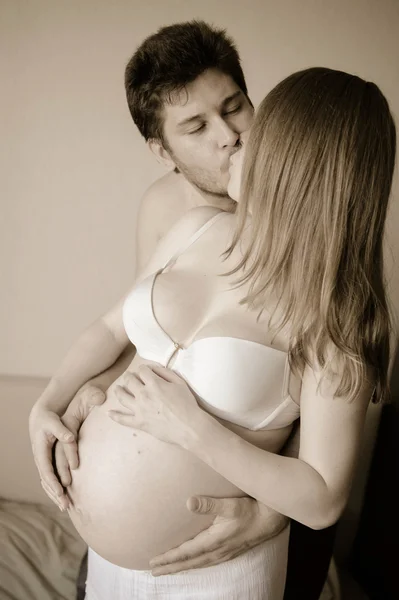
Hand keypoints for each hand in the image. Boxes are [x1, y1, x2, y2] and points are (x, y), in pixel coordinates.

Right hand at [29, 385, 104, 509]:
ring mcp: (42, 462)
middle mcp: (40, 459)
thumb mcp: (54, 422)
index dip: (53, 482)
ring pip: (47, 483)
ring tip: (66, 508)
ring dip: (55, 496)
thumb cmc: (49, 419)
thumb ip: (62, 430)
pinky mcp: (47, 463)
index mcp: (40, 451)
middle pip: (46, 481)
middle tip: (66, 506)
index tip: (61, 493)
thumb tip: (71, 437)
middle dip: (55, 494)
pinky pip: (50, 480)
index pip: (46, 471)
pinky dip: (55, 490)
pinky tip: (63, 498)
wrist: (40, 418)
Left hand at [109, 364, 200, 447]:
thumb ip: (165, 373)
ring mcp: (139, 409)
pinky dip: (115, 416)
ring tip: (117, 388)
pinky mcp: (139, 422)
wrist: (189, 426)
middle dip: (129, 377)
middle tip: (129, 377)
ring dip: (118, 391)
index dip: (143, 369)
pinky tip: (109, 413)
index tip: (144, 371)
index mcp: (154, 383)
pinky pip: (123, 419)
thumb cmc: (187, 404)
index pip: (142, 370)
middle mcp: (143, 394)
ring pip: (122, 397)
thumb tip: (153, 368)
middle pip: (129, 381)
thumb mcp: (180, 383)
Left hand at [149, 495, 287, 575]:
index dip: (168, 558)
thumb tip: (188, 502)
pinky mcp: (230, 551)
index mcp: (214, 541)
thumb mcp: (230, 505)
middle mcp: (217, 551)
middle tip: (153, 572)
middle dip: (170, 567)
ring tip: (167, 569)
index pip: (185, 553)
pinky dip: (195, 565)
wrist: (271, 518)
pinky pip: (207, 562)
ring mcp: (224, 553)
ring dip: (181, 567)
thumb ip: (209, 505)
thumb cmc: (251, 509)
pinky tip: (193, 563)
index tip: (153, 561)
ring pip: (197, 564)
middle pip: (188, 563)